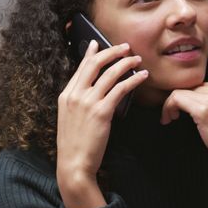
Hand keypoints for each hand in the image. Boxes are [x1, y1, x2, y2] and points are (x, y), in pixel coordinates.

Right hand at [56, 41, 149, 207]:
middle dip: (111, 51)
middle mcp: (75, 95)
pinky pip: (120, 89)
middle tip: (125, 47)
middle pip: (94, 64)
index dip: (91, 53)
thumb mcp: (70, 119)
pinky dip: (133, 80)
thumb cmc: (75, 145)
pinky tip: (141, 77)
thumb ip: (79, 103)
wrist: (74, 164)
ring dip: (126, 63)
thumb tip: (93, 91)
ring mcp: (88, 102)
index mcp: (66, 95)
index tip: (98, 43)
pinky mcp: (102, 112)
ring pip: (110, 74)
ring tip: (137, 60)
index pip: (80, 68)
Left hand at [160, 82, 207, 184]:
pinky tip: (168, 119)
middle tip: (170, 116)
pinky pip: (176, 99)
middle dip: (174, 101)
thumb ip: (206, 100)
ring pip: (178, 92)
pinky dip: (167, 108)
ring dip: (168, 105)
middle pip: (185, 87)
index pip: (193, 85)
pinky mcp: (203, 110)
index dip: (182, 97)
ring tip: (169, 118)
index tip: (177, 110)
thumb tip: (183, 98)